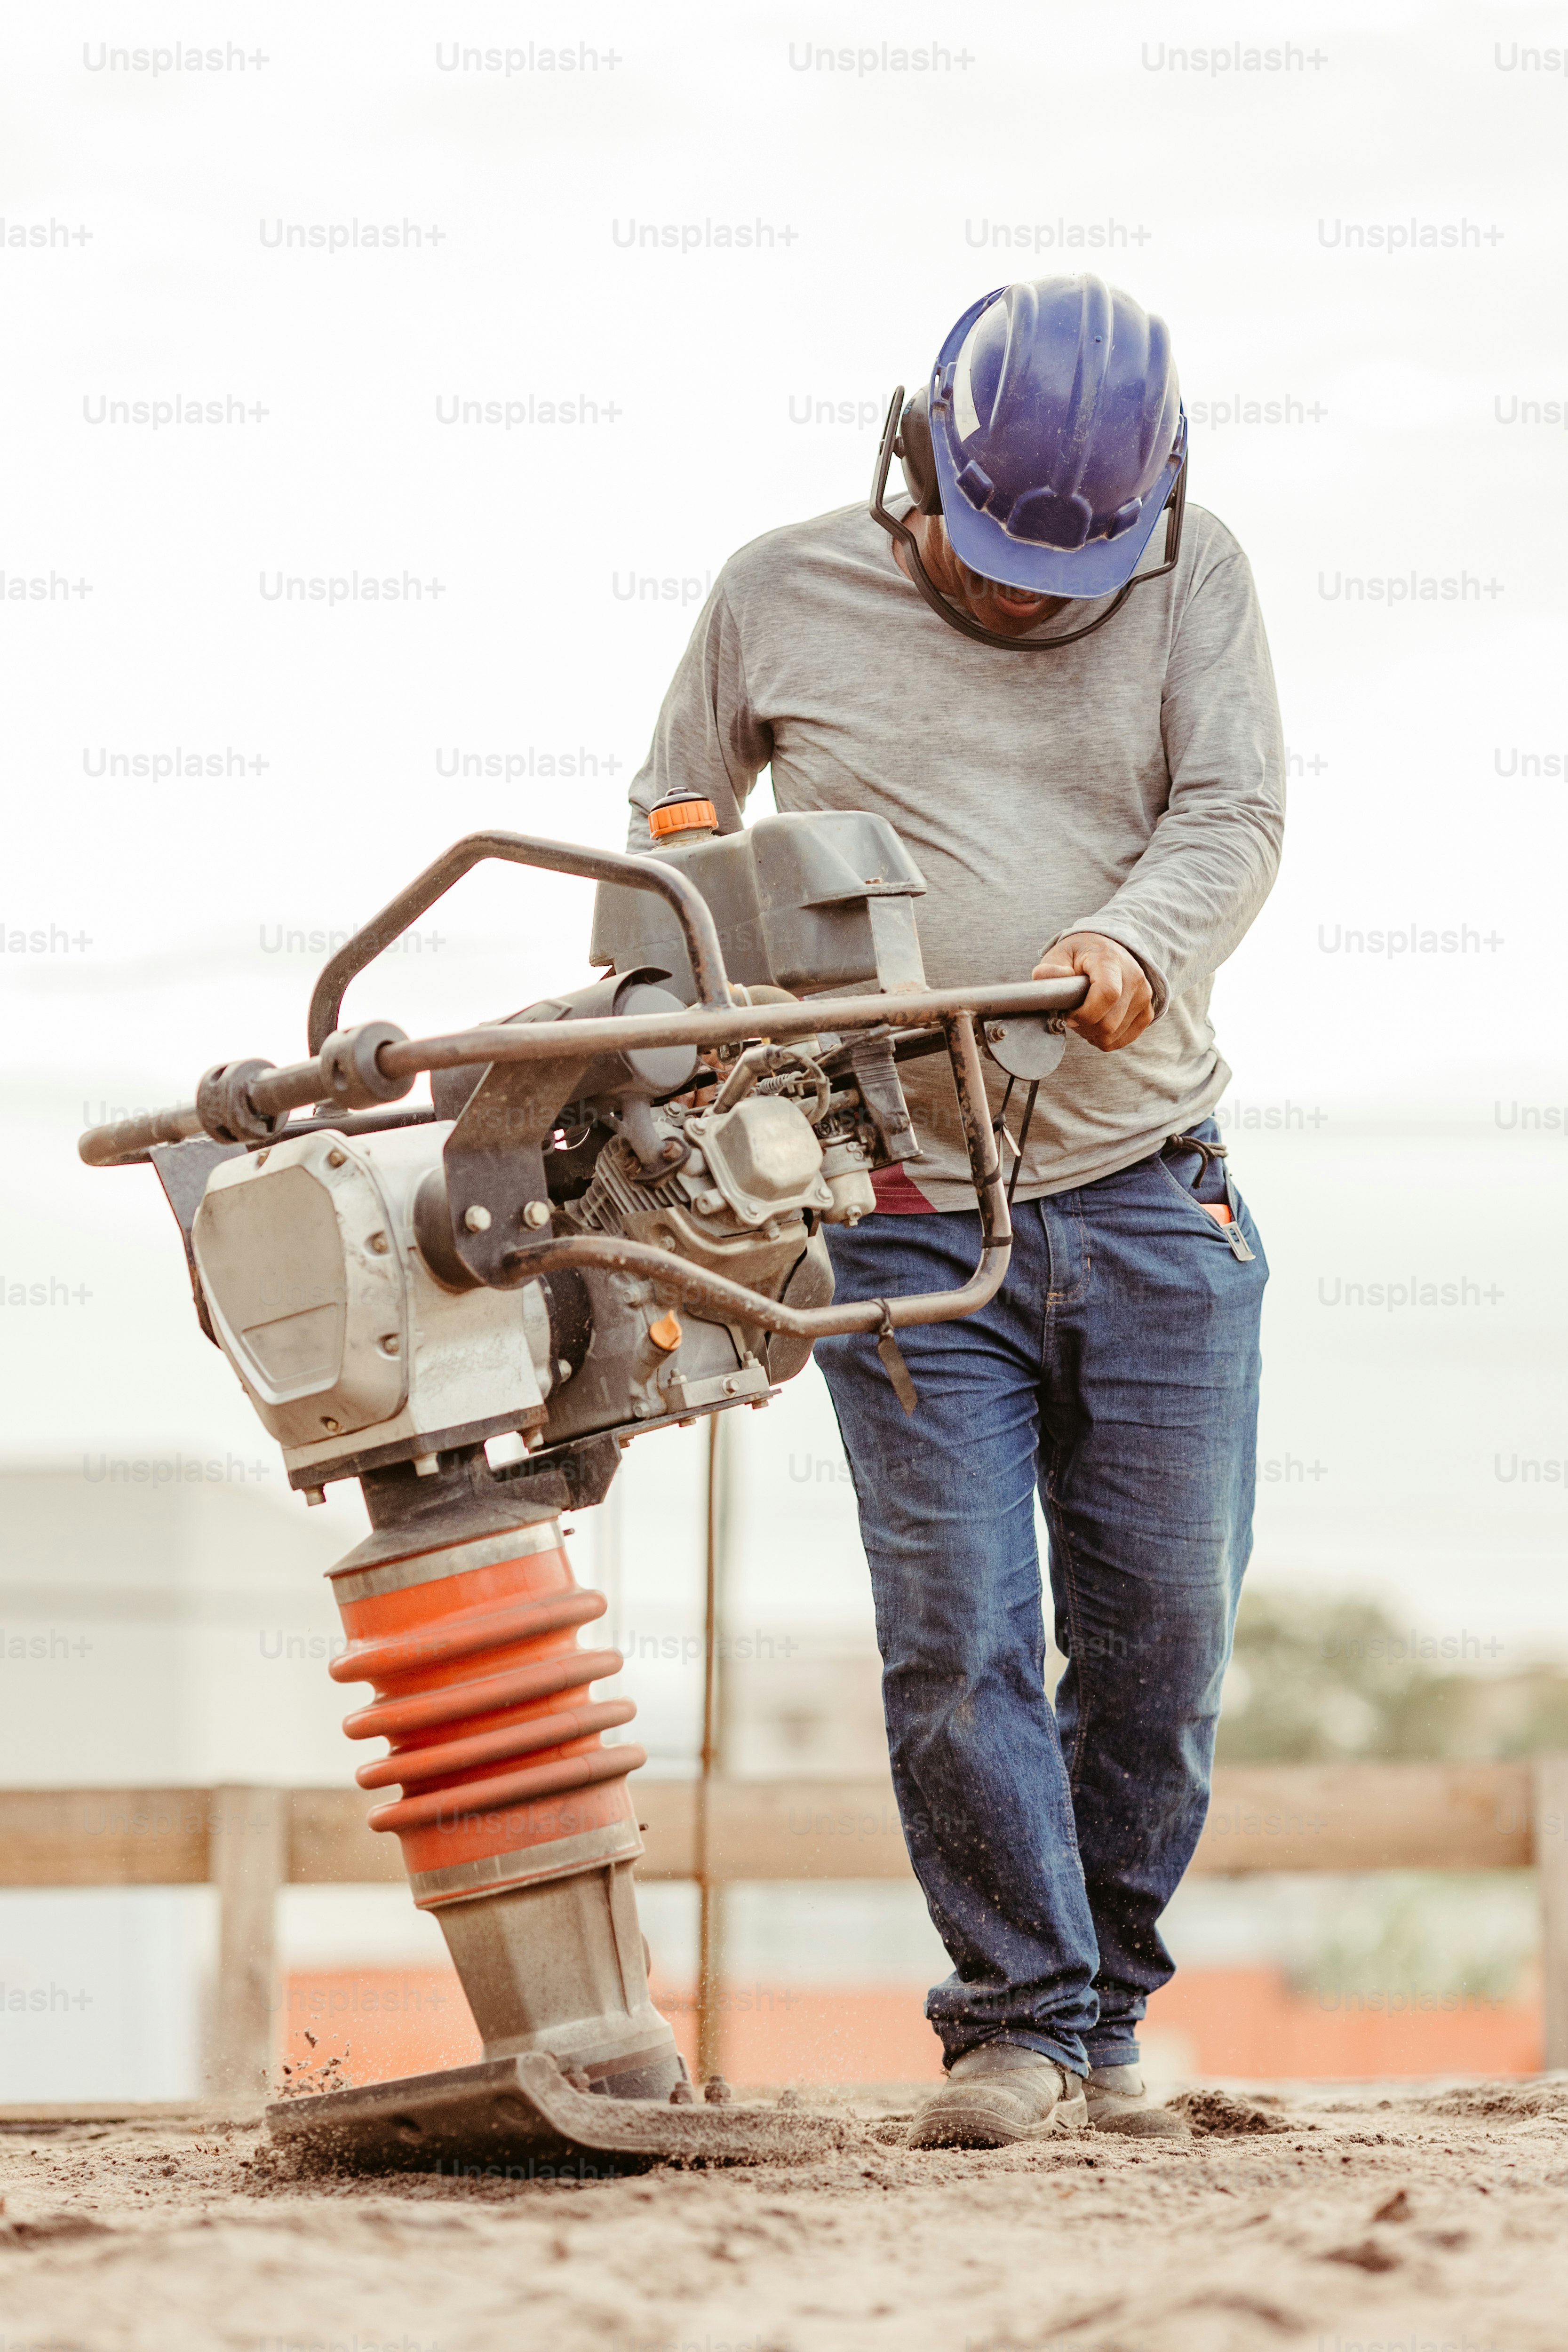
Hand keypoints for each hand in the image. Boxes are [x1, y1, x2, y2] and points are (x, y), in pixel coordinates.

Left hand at [1032, 931, 1153, 1052]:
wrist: (1107, 950)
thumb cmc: (1080, 955)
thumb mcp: (1060, 954)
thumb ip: (1051, 968)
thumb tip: (1042, 976)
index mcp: (1111, 960)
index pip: (1107, 994)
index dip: (1084, 1013)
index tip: (1067, 1014)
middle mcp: (1134, 978)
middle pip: (1109, 1022)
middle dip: (1082, 1026)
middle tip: (1070, 1015)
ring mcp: (1144, 996)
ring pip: (1113, 1035)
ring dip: (1091, 1033)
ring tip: (1083, 1016)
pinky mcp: (1147, 1011)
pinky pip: (1122, 1040)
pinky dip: (1104, 1038)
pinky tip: (1095, 1021)